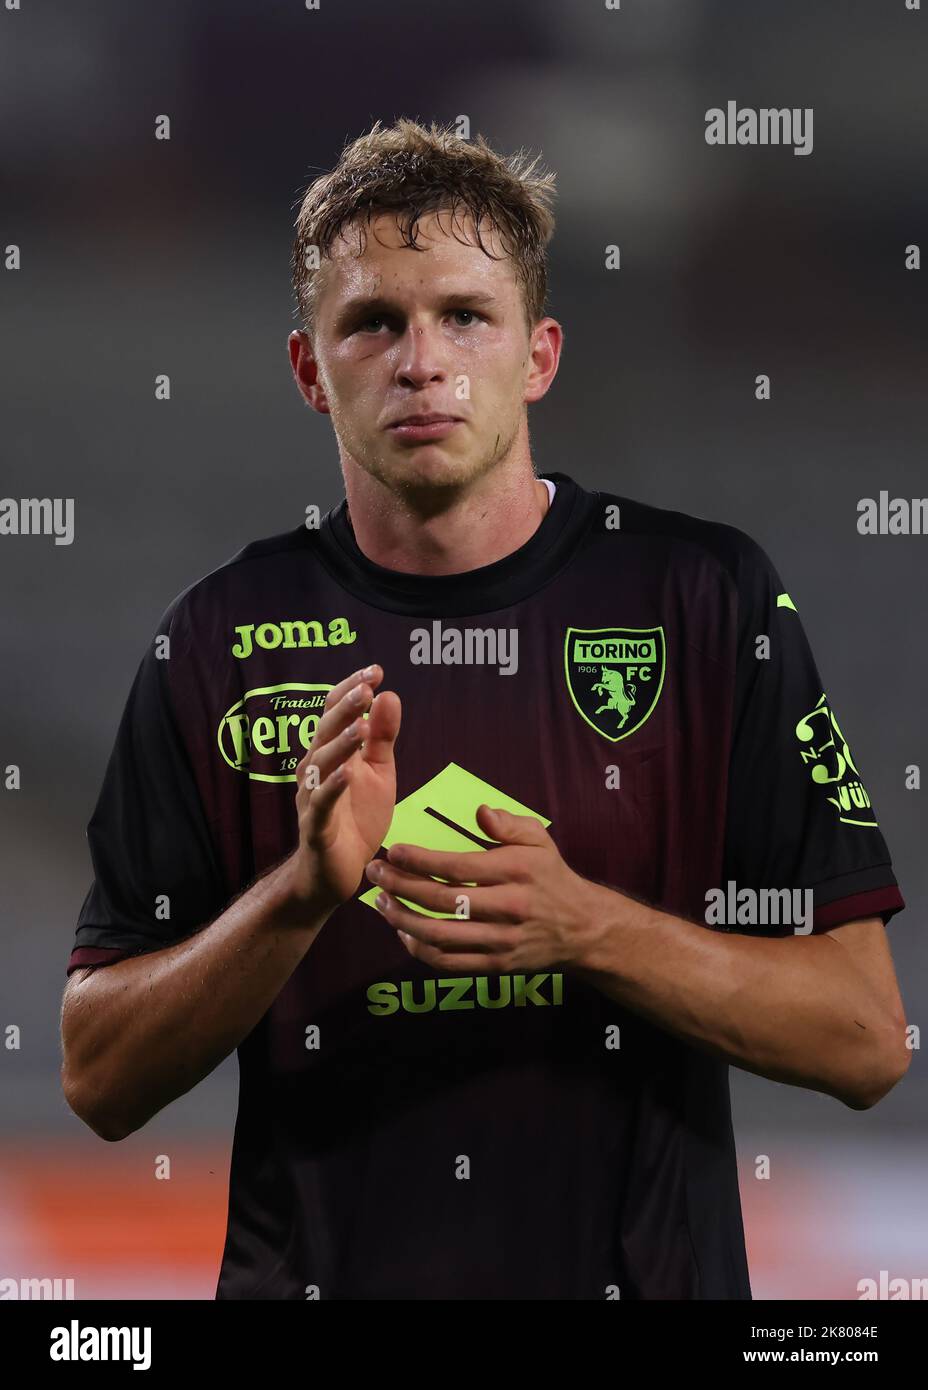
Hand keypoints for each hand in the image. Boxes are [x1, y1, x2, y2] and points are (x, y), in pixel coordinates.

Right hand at [287, 664, 400, 914]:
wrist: (335, 872)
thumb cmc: (355, 818)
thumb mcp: (378, 773)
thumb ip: (382, 736)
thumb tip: (389, 694)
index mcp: (332, 754)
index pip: (335, 713)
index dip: (351, 690)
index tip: (375, 670)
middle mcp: (316, 770)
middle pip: (325, 732)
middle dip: (345, 708)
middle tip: (366, 687)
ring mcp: (313, 798)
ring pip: (320, 764)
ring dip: (340, 744)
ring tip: (360, 726)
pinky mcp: (316, 827)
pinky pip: (321, 804)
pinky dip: (332, 787)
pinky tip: (346, 774)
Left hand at [364, 805, 601, 973]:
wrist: (582, 929)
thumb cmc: (551, 876)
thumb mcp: (539, 839)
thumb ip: (508, 823)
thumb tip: (480, 812)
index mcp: (516, 871)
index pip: (458, 866)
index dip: (419, 860)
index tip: (393, 851)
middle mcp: (508, 907)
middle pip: (442, 901)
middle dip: (400, 886)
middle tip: (375, 873)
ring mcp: (502, 941)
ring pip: (440, 935)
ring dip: (403, 920)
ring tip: (382, 903)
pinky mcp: (496, 966)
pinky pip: (449, 962)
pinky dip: (420, 950)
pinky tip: (404, 932)